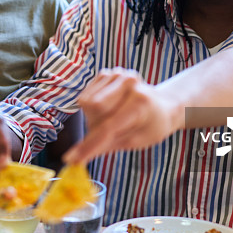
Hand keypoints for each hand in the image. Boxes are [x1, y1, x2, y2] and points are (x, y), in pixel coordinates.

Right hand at [64, 68, 179, 163]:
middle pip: (94, 107)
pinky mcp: (106, 73)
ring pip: (87, 101)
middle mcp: (129, 82)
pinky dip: (92, 108)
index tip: (71, 159)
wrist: (161, 106)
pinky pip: (86, 95)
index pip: (108, 125)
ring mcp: (117, 74)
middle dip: (94, 126)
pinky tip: (108, 108)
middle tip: (108, 133)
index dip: (89, 144)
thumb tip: (76, 159)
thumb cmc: (151, 126)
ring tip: (111, 118)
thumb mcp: (135, 141)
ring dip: (93, 116)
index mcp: (140, 102)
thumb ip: (105, 146)